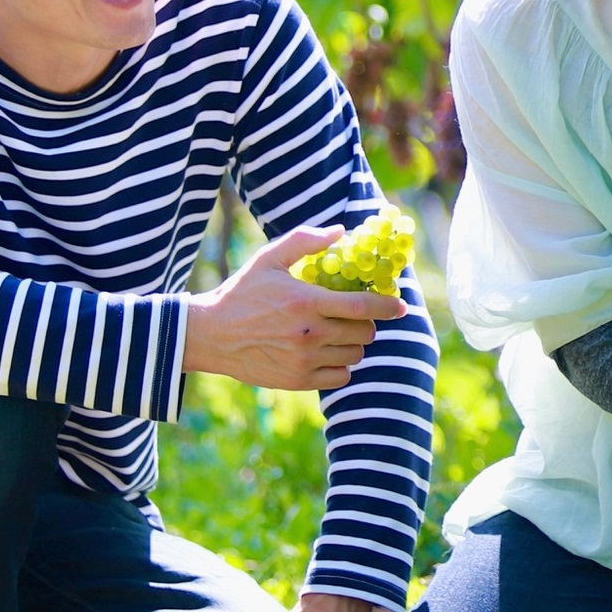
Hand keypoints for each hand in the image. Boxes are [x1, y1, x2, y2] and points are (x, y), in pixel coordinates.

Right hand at [183, 225, 407, 389]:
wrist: (210, 335)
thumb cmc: (242, 292)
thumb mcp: (269, 258)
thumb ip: (305, 241)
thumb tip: (341, 231)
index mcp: (307, 302)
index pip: (362, 306)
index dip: (388, 306)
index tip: (400, 305)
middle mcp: (310, 334)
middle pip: (364, 333)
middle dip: (367, 323)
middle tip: (354, 316)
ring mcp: (305, 360)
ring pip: (355, 355)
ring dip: (353, 343)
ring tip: (337, 332)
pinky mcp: (298, 380)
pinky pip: (341, 376)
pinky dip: (341, 365)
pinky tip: (326, 352)